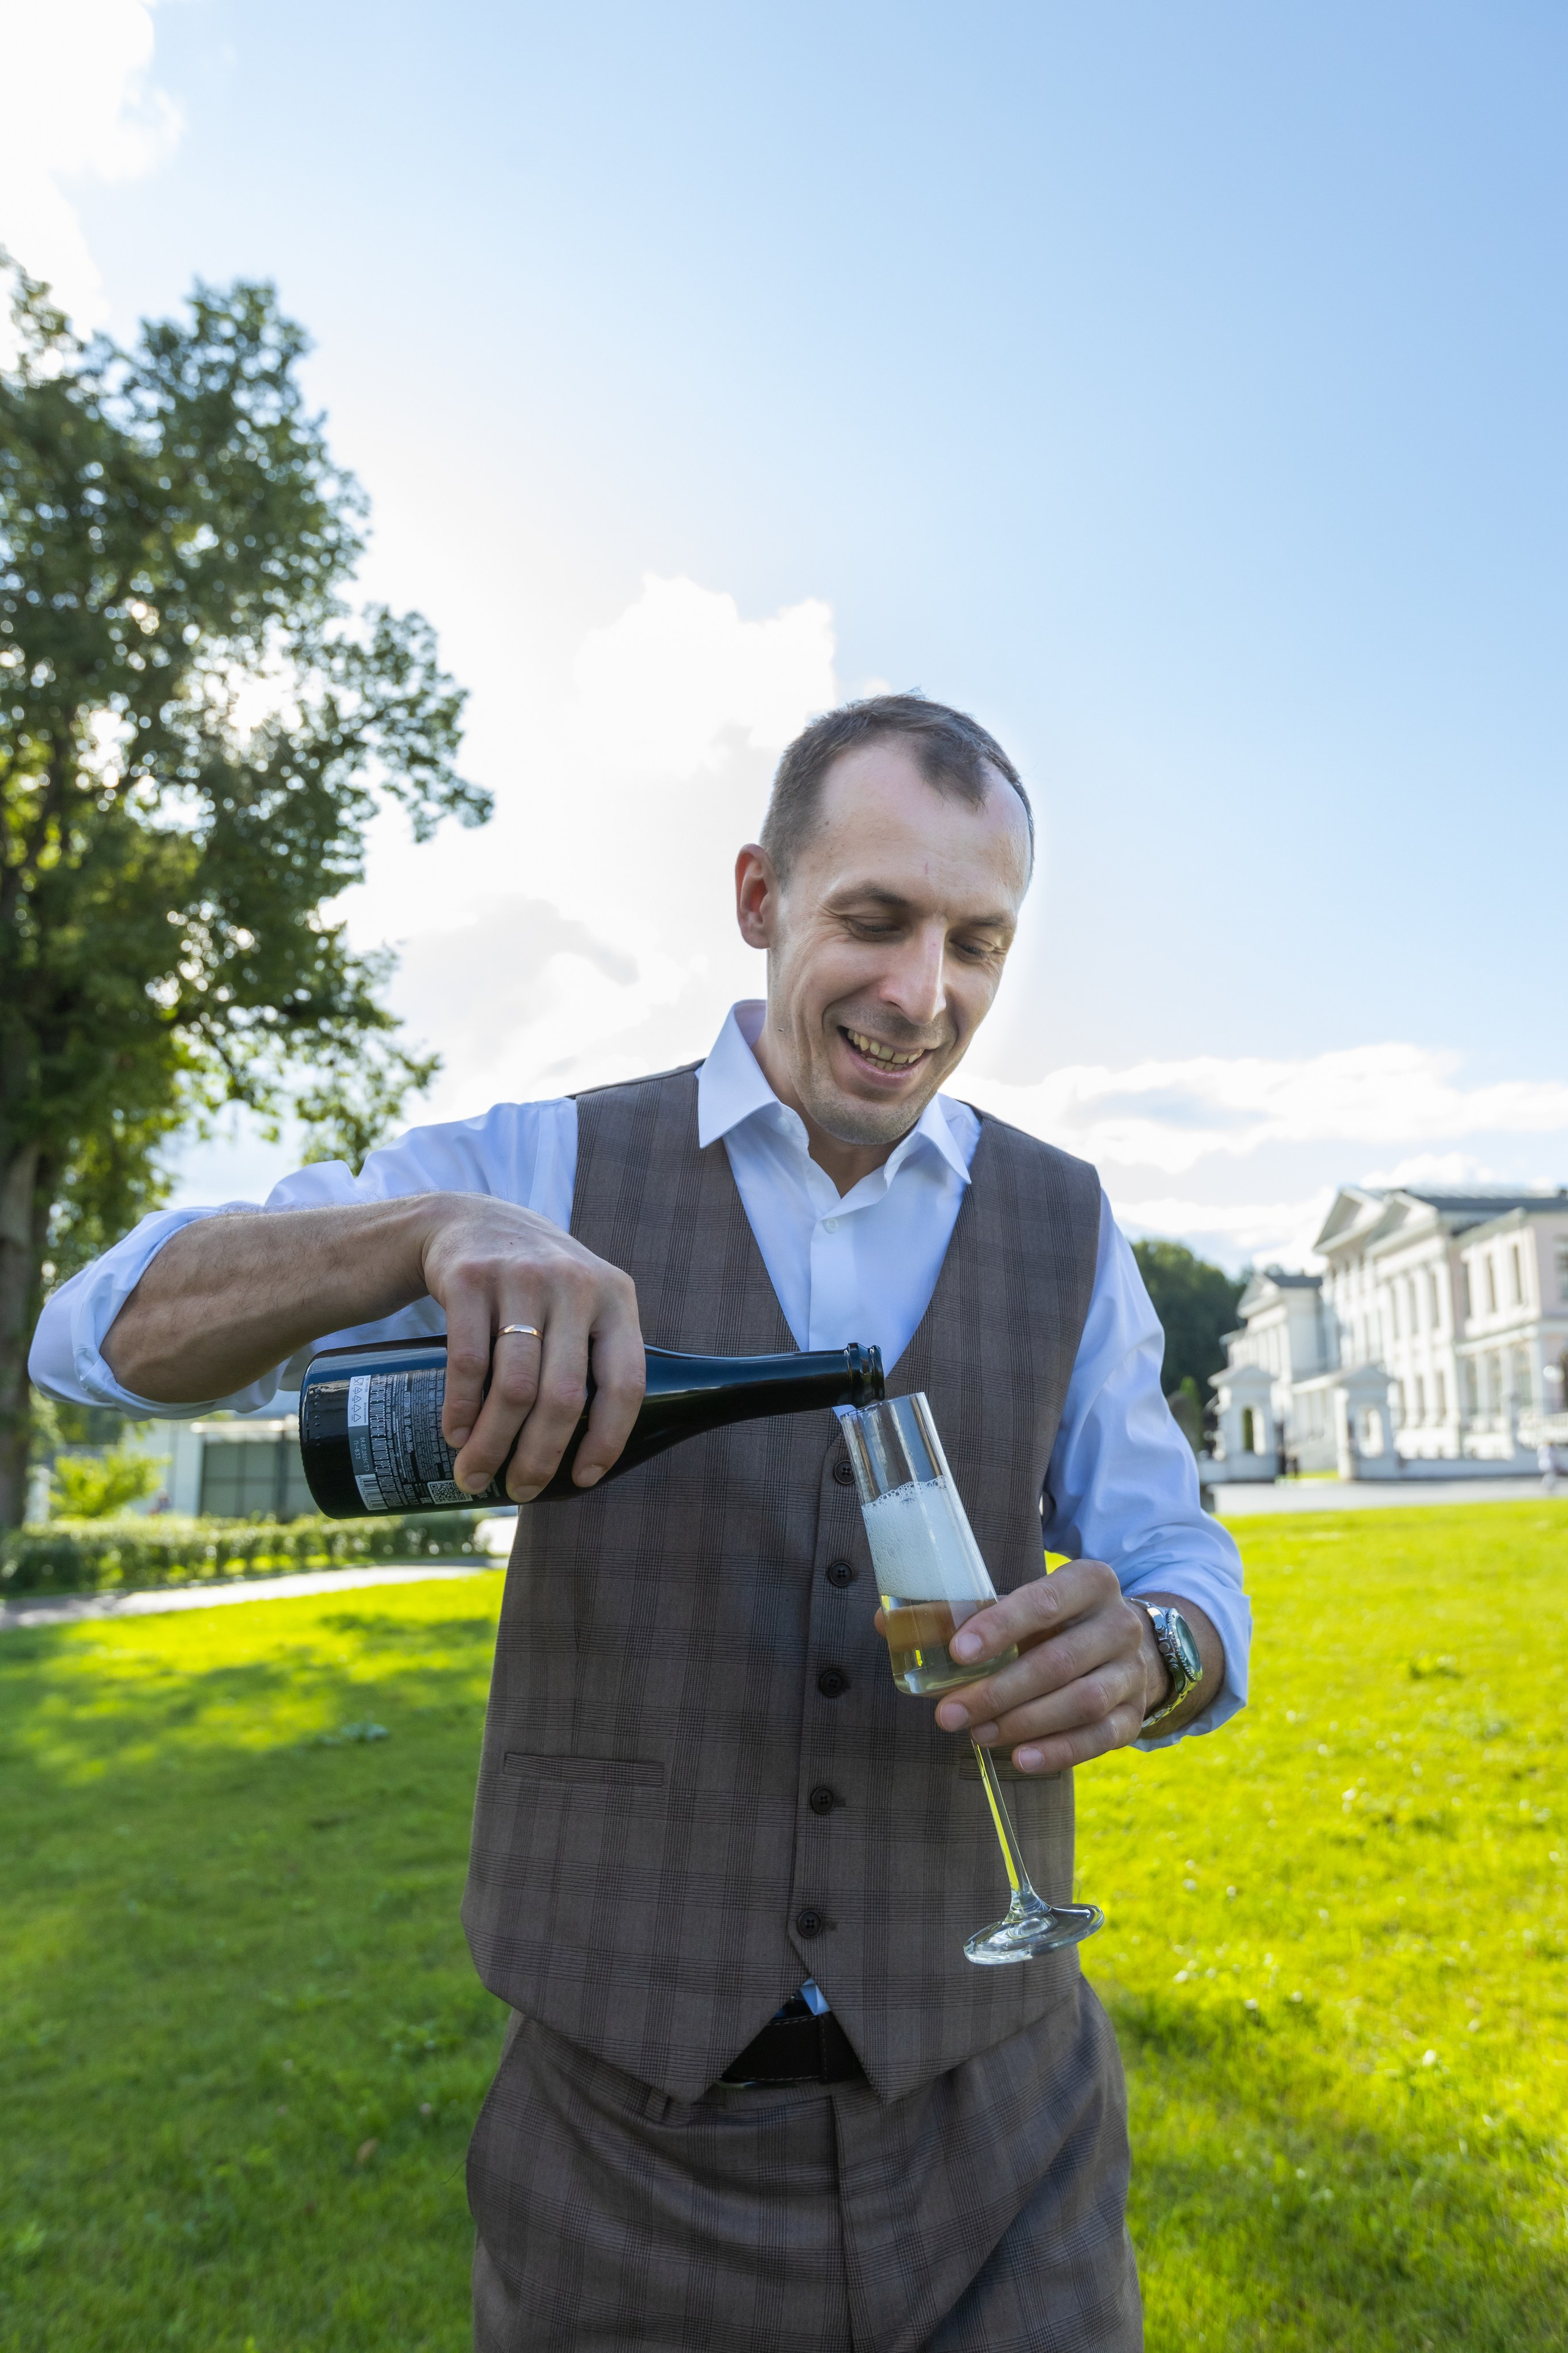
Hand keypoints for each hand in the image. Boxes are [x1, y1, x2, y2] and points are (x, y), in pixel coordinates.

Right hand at [416, 1196, 644, 1501]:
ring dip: (492, 1443)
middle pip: (562, 1396)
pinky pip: (468, 1361)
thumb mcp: (582, 1299)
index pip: (625, 1382)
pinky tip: (456, 1435)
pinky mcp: (470, 1278)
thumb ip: (596, 1352)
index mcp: (615, 1297)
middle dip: (539, 1456)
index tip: (583, 1478)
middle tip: (519, 1491)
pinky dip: (460, 1408)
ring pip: (513, 1387)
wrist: (468, 1221)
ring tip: (475, 1476)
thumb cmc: (536, 1284)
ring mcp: (521, 1278)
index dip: (607, 1438)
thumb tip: (594, 1451)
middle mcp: (574, 1284)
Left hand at [928, 1560, 1165, 1773]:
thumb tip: (886, 1621)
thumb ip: (958, 1613)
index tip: (957, 1652)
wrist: (1126, 1644)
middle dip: (998, 1690)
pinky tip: (1019, 1757)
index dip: (1000, 1626)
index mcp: (1089, 1582)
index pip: (1045, 1602)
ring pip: (1081, 1702)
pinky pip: (1100, 1738)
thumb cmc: (1054, 1622)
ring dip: (1023, 1722)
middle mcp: (1118, 1624)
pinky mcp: (1135, 1715)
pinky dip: (1059, 1750)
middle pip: (1058, 1661)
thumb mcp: (1018, 1605)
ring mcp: (1132, 1672)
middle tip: (949, 1713)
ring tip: (977, 1734)